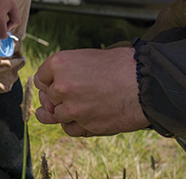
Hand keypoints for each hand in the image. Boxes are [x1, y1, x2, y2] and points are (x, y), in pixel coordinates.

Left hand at [33, 47, 149, 135]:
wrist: (145, 84)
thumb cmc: (122, 66)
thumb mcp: (89, 57)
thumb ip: (69, 70)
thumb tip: (55, 83)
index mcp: (59, 63)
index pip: (40, 78)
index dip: (48, 82)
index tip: (54, 85)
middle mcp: (61, 86)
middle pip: (48, 97)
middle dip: (56, 97)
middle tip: (68, 96)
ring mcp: (72, 108)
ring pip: (57, 115)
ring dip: (65, 113)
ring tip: (78, 107)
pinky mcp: (85, 125)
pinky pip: (69, 129)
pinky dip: (74, 126)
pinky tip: (82, 119)